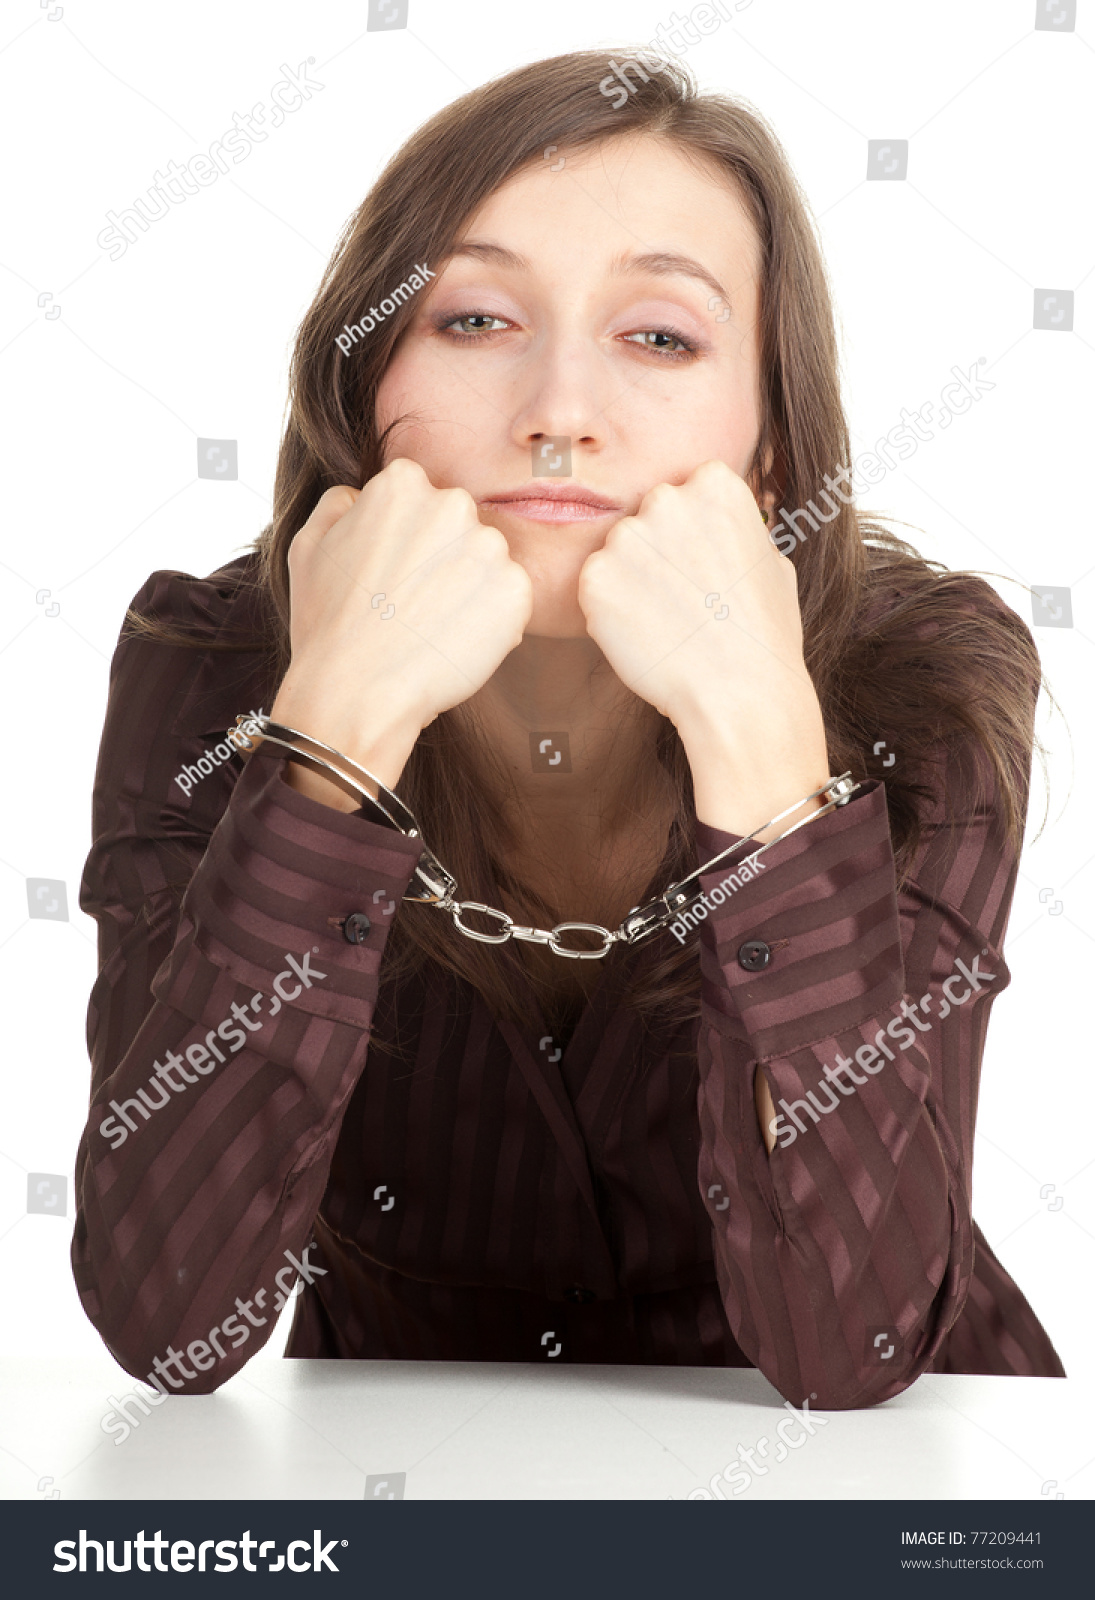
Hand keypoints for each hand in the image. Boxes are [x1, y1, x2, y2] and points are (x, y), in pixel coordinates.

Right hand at [270, 458, 532, 797]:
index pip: (421, 498)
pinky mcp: (516, 590)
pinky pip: (510, 600)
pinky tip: (456, 642)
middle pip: (459, 525)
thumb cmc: (326, 625)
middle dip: (444, 559)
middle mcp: (452, 503)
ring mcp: (489, 547)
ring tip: (434, 627)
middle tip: (413, 605)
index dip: (407, 540)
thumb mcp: (308, 545)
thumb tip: (361, 496)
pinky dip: (493, 621)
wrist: (357, 693)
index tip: (393, 574)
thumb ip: (339, 503)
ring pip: (487, 562)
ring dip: (470, 589)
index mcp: (402, 483)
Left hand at [576, 460, 828, 833]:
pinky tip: (644, 635)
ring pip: (618, 552)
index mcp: (715, 484)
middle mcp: (667, 498)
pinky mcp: (594, 577)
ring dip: (631, 581)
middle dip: (657, 551)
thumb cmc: (763, 634)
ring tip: (665, 622)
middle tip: (681, 599)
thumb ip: (735, 530)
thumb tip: (718, 528)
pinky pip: (595, 586)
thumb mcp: (771, 561)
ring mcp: (626, 536)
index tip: (704, 568)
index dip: (692, 535)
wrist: (739, 692)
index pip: (686, 491)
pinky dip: (610, 610)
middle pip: (647, 516)